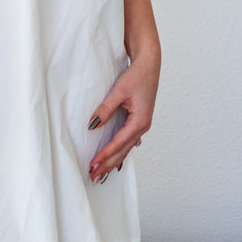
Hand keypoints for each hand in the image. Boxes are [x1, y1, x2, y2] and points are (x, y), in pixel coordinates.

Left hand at [87, 52, 158, 182]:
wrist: (149, 65)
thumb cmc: (136, 76)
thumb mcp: (119, 91)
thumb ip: (105, 109)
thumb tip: (92, 125)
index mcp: (140, 122)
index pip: (118, 143)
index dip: (104, 155)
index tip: (92, 165)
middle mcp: (143, 126)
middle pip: (123, 151)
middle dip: (108, 164)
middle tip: (94, 176)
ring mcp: (142, 125)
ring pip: (126, 148)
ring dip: (114, 160)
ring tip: (102, 173)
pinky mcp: (139, 120)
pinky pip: (129, 141)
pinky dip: (121, 151)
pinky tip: (117, 159)